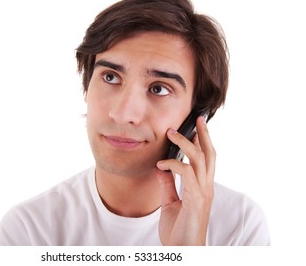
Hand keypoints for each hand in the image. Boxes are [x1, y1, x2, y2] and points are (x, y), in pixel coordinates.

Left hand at [156, 116, 214, 244]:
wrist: (183, 251)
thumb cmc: (179, 231)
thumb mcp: (170, 204)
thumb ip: (167, 185)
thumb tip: (161, 168)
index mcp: (202, 187)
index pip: (206, 159)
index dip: (203, 142)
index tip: (197, 127)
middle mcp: (206, 187)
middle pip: (210, 154)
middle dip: (204, 134)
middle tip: (197, 119)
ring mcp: (203, 193)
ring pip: (200, 159)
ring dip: (186, 143)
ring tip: (171, 133)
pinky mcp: (196, 199)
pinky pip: (186, 173)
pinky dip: (173, 164)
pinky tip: (161, 164)